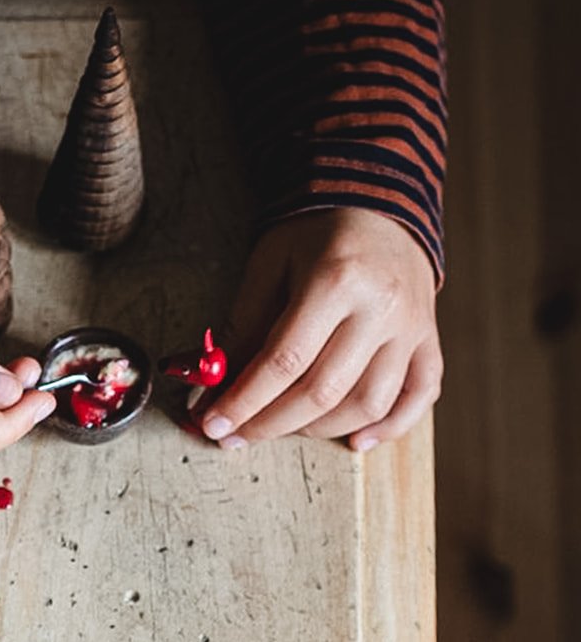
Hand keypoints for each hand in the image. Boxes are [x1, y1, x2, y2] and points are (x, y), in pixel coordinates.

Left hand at [194, 209, 442, 451]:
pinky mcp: (429, 338)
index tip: (214, 425)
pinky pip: (419, 396)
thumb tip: (212, 389)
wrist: (380, 200)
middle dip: (271, 423)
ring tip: (283, 427)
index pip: (284, 362)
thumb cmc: (317, 233)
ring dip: (319, 430)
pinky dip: (390, 427)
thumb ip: (243, 328)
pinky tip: (355, 441)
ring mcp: (412, 326)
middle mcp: (381, 307)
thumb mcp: (269, 265)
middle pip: (323, 391)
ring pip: (368, 404)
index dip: (245, 401)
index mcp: (336, 281)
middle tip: (237, 436)